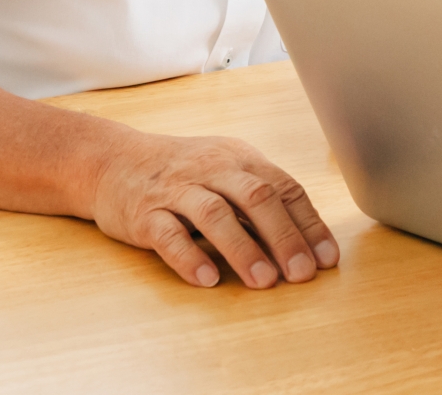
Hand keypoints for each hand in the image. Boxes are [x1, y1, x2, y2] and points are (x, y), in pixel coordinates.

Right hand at [90, 132, 339, 288]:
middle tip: (302, 273)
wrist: (114, 161)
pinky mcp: (144, 214)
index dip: (309, 224)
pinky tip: (207, 279)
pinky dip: (189, 257)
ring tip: (264, 281)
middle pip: (255, 197)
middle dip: (284, 237)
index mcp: (239, 160)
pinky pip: (168, 234)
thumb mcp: (227, 172)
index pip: (284, 188)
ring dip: (243, 249)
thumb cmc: (185, 173)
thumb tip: (307, 243)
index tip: (327, 258)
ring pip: (214, 214)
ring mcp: (176, 190)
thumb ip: (261, 201)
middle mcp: (211, 170)